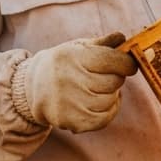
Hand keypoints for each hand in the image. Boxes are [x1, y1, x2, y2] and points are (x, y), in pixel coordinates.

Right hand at [12, 32, 137, 132]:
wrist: (33, 88)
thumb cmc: (64, 64)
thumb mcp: (78, 48)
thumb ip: (103, 43)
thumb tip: (123, 38)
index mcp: (72, 57)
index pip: (114, 60)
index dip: (126, 62)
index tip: (127, 64)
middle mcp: (69, 80)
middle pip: (114, 81)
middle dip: (115, 78)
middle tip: (103, 76)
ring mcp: (69, 103)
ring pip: (111, 100)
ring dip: (110, 95)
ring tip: (96, 89)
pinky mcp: (71, 122)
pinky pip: (105, 118)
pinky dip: (107, 110)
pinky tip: (97, 102)